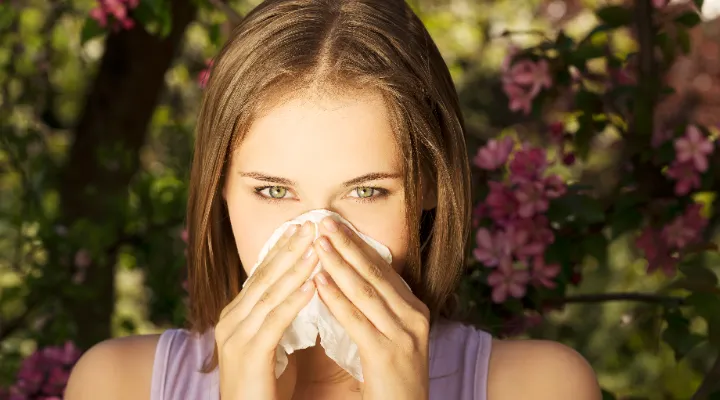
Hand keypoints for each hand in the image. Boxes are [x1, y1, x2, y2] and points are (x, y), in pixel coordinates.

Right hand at [214, 221, 318, 399]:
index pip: (262, 274)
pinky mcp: (249, 356)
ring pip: (270, 294)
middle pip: (265, 277)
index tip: (302, 227)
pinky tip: (312, 285)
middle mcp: (232, 321)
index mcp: (236, 315)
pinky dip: (293, 302)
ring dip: (295, 268)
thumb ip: (279, 317)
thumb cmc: (264, 387)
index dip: (282, 249)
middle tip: (312, 223)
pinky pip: (274, 322)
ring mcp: (236, 337)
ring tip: (316, 245)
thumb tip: (304, 288)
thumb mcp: (271, 344)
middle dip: (289, 249)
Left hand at [311, 217, 430, 399]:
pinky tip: (318, 283)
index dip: (358, 245)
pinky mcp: (387, 355)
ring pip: (365, 292)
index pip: (383, 270)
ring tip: (317, 243)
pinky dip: (336, 299)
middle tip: (324, 221)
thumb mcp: (391, 338)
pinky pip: (357, 321)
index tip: (335, 225)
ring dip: (338, 264)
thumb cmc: (392, 381)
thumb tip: (347, 280)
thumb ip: (375, 311)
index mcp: (414, 310)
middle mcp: (414, 318)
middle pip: (375, 273)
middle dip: (347, 245)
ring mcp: (403, 336)